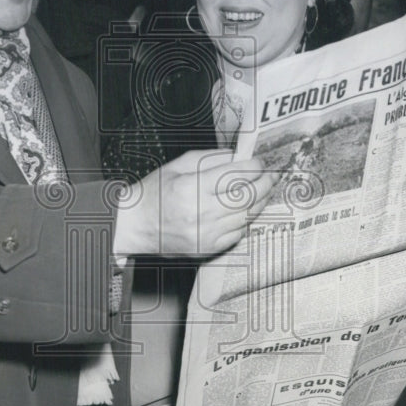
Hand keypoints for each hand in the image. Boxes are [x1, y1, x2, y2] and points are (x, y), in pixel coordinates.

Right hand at [114, 149, 274, 257]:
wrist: (135, 225)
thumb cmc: (153, 193)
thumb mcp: (177, 166)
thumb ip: (209, 159)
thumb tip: (237, 156)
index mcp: (191, 188)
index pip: (234, 175)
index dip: (253, 167)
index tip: (259, 162)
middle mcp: (200, 213)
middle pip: (246, 197)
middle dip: (264, 183)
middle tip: (270, 175)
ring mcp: (205, 234)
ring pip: (246, 216)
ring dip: (260, 202)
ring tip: (264, 190)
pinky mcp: (207, 248)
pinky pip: (237, 233)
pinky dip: (246, 219)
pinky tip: (248, 209)